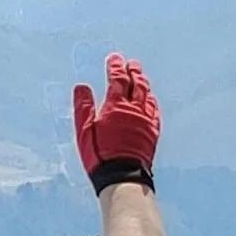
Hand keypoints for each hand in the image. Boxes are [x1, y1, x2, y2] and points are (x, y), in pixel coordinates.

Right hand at [72, 53, 159, 192]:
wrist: (123, 177)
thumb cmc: (101, 156)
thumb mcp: (85, 132)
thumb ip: (84, 107)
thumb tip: (81, 87)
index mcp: (116, 106)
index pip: (118, 79)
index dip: (116, 67)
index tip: (114, 59)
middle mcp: (134, 109)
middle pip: (136, 83)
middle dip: (132, 71)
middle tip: (129, 63)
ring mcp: (146, 120)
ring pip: (147, 94)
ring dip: (143, 83)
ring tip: (139, 76)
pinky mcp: (153, 132)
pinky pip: (154, 110)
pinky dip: (151, 100)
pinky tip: (150, 99)